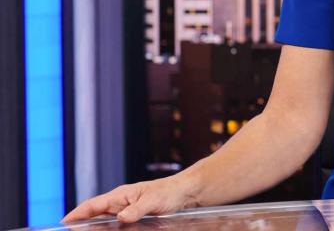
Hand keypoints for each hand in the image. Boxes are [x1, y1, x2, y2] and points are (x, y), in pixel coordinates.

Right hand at [61, 175, 197, 223]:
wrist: (184, 192)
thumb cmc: (169, 192)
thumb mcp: (153, 201)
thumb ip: (137, 209)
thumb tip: (120, 217)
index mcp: (121, 195)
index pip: (93, 204)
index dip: (77, 214)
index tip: (63, 223)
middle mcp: (120, 202)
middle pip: (94, 214)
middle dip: (80, 223)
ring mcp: (126, 209)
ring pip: (103, 220)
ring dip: (92, 228)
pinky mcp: (133, 216)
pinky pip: (114, 224)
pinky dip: (106, 229)